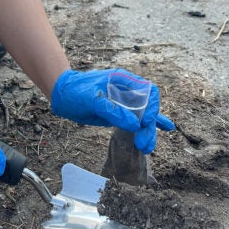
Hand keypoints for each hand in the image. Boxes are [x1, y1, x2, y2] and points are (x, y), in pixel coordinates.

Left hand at [51, 69, 174, 152]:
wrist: (63, 95)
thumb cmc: (76, 92)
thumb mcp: (92, 100)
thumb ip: (113, 111)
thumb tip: (134, 125)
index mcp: (124, 80)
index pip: (148, 91)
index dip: (152, 106)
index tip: (146, 122)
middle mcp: (129, 91)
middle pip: (148, 108)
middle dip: (149, 126)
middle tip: (144, 144)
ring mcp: (125, 102)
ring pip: (143, 117)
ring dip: (148, 132)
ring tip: (147, 148)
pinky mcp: (121, 114)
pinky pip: (138, 120)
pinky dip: (150, 125)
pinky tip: (166, 129)